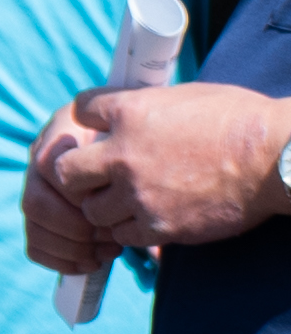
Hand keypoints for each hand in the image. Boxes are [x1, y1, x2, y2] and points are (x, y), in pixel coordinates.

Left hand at [34, 81, 290, 263]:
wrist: (276, 158)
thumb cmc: (241, 121)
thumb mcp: (186, 97)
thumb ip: (147, 108)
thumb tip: (129, 113)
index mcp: (130, 112)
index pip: (78, 113)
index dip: (84, 123)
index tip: (92, 132)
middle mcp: (124, 155)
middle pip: (64, 172)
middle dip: (77, 178)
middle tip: (97, 180)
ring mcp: (139, 194)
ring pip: (92, 212)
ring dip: (105, 209)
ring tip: (128, 203)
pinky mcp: (160, 227)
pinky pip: (123, 236)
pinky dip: (131, 231)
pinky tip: (148, 221)